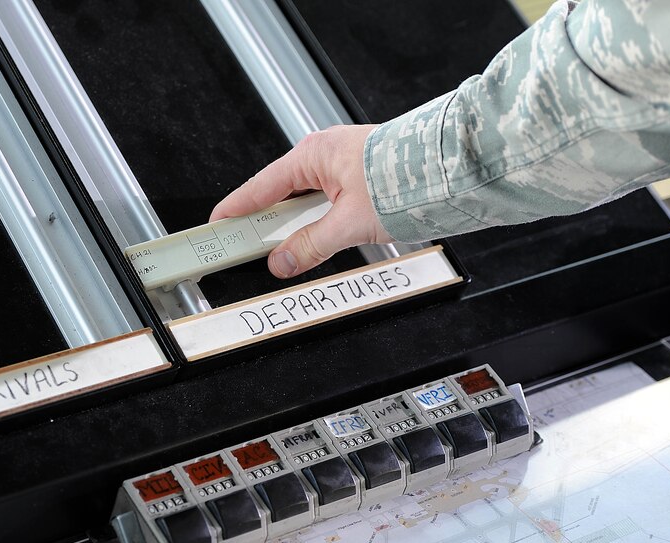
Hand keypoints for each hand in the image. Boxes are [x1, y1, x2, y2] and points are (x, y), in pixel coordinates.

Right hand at [210, 125, 392, 278]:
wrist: (450, 170)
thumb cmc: (405, 179)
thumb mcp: (349, 223)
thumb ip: (311, 245)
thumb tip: (283, 261)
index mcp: (314, 155)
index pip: (261, 186)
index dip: (237, 208)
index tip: (218, 223)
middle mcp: (326, 154)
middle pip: (282, 194)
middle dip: (265, 221)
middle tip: (245, 246)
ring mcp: (344, 164)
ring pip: (306, 199)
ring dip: (296, 224)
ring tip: (283, 250)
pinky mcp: (361, 176)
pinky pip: (326, 200)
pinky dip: (317, 220)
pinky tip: (316, 238)